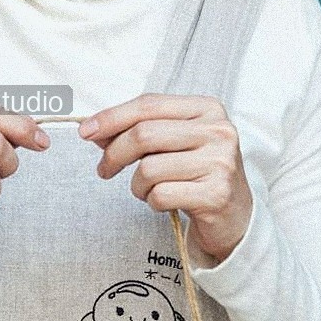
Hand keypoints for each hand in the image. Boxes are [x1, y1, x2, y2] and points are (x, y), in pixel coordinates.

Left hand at [77, 93, 252, 264]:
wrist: (235, 216)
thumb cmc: (197, 174)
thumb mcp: (173, 143)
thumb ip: (139, 131)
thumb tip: (94, 130)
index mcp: (207, 108)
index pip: (148, 105)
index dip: (112, 117)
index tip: (85, 132)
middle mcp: (218, 131)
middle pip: (144, 134)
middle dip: (114, 154)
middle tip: (104, 170)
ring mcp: (219, 162)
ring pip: (148, 169)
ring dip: (137, 185)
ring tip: (148, 190)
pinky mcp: (215, 194)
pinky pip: (160, 195)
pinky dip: (152, 202)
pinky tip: (166, 202)